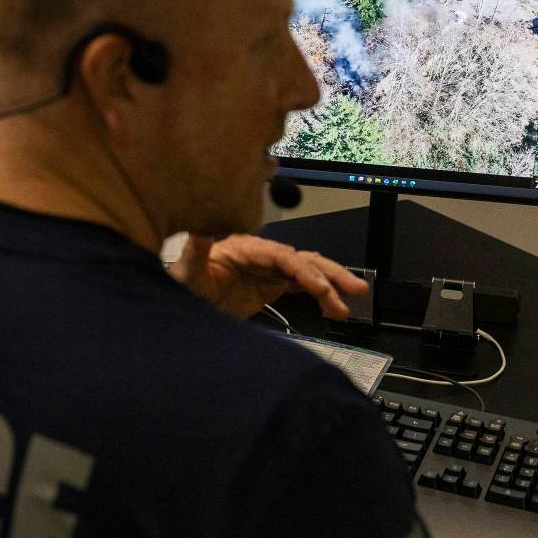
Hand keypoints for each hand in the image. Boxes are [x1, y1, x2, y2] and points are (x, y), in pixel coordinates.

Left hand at [167, 233, 368, 320]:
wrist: (182, 299)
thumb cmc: (183, 283)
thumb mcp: (186, 270)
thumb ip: (196, 250)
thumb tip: (199, 229)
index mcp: (245, 248)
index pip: (281, 256)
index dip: (303, 269)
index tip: (319, 287)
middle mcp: (261, 255)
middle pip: (302, 260)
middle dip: (329, 274)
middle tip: (355, 289)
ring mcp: (268, 270)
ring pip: (307, 272)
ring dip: (330, 286)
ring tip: (349, 305)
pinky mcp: (270, 284)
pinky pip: (301, 286)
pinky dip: (319, 296)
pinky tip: (333, 307)